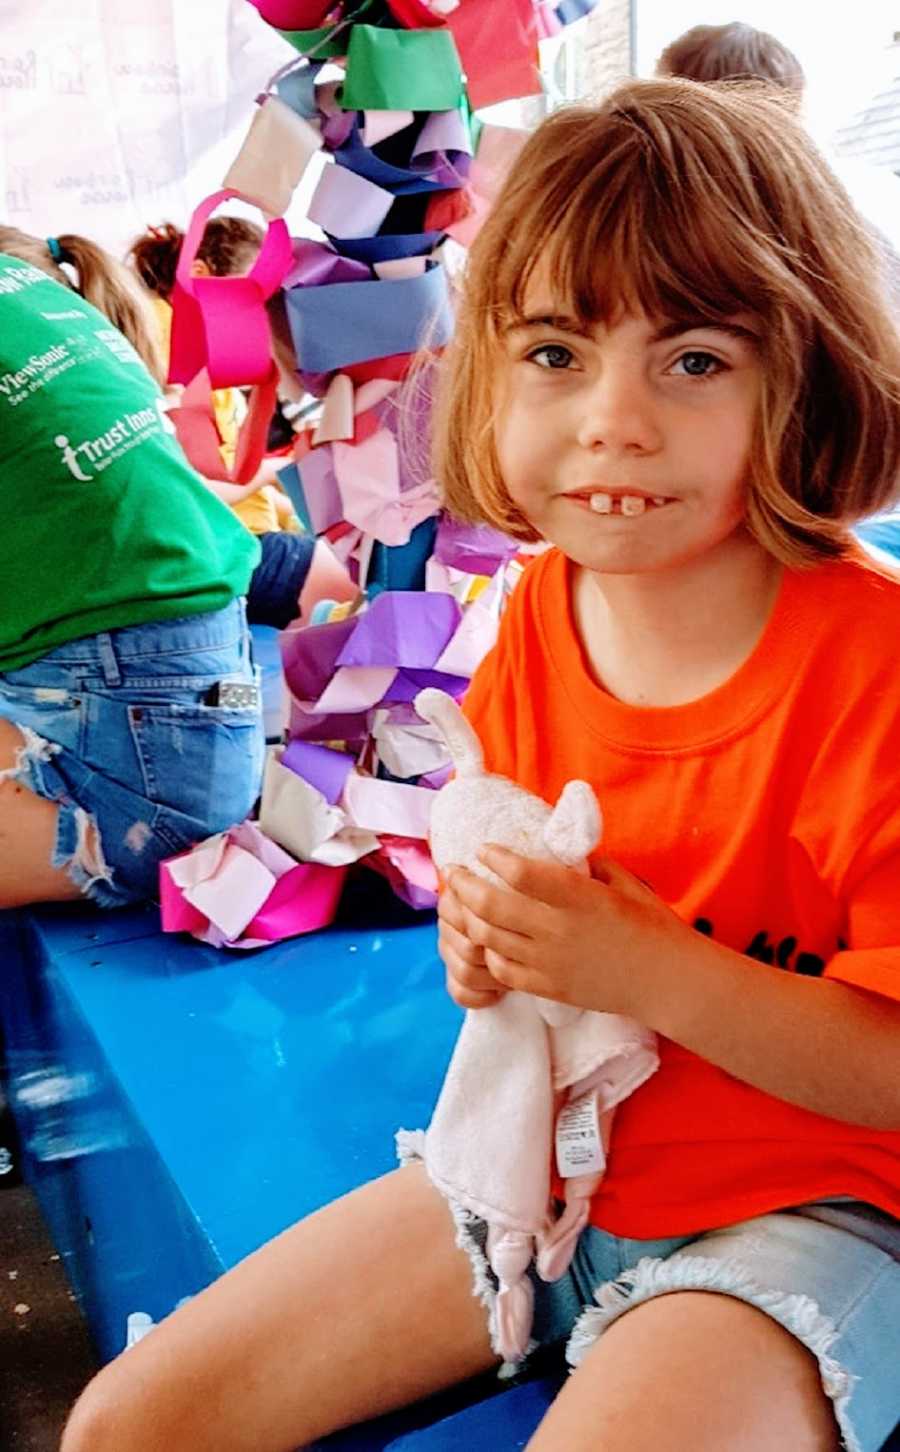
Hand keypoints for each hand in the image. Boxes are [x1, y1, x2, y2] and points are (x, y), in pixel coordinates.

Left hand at [446, 846, 693, 1020]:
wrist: (668, 980)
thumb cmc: (651, 924)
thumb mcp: (622, 881)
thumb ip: (585, 864)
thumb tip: (554, 847)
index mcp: (579, 898)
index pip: (521, 873)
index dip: (494, 857)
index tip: (483, 848)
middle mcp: (559, 930)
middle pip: (492, 906)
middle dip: (464, 885)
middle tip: (454, 871)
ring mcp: (550, 963)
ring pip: (489, 939)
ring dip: (468, 917)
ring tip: (460, 902)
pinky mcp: (549, 988)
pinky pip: (503, 970)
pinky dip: (487, 952)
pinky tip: (485, 939)